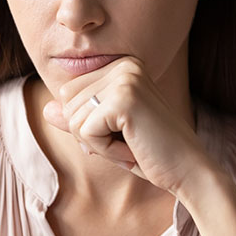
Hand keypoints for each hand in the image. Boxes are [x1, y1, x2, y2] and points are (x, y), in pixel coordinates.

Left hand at [42, 56, 211, 194]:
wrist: (188, 171)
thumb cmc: (150, 152)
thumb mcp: (107, 133)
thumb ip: (78, 118)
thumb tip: (46, 110)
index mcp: (122, 65)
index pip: (69, 93)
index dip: (87, 123)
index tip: (122, 132)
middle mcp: (124, 64)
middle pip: (67, 103)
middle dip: (89, 133)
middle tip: (126, 140)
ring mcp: (124, 79)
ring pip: (73, 118)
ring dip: (97, 143)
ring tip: (131, 144)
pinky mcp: (123, 99)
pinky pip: (84, 132)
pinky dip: (104, 150)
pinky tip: (132, 149)